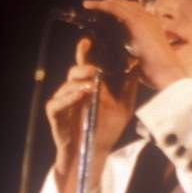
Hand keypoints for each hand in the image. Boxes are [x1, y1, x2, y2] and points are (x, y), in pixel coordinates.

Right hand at [47, 38, 137, 192]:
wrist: (95, 153)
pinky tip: (79, 96)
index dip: (86, 51)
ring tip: (90, 86)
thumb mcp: (124, 105)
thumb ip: (128, 85)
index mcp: (89, 85)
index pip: (87, 63)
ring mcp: (63, 102)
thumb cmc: (107, 129)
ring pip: (66, 85)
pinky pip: (57, 103)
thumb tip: (136, 63)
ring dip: (78, 83)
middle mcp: (74, 90)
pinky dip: (67, 98)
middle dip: (83, 67)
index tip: (90, 40)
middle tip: (94, 69)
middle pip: (74, 71)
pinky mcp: (55, 115)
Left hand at [81, 0, 186, 90]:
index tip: (101, 14)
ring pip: (118, 4)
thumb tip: (123, 56)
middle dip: (107, 4)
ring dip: (101, 4)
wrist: (167, 74)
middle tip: (91, 7)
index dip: (116, 10)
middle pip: (124, 4)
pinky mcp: (136, 22)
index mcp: (151, 25)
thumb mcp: (142, 58)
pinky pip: (115, 9)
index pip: (131, 12)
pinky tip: (92, 8)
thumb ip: (133, 52)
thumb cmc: (157, 72)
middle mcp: (148, 18)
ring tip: (88, 5)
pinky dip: (102, 7)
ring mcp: (143, 18)